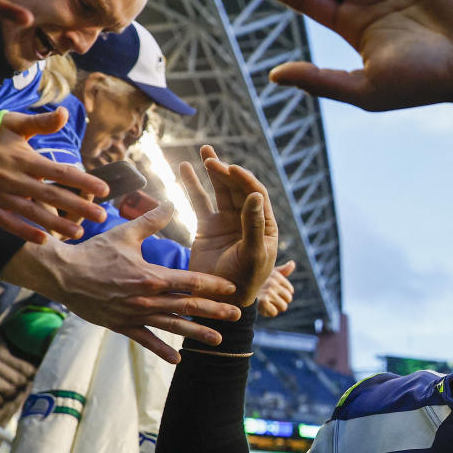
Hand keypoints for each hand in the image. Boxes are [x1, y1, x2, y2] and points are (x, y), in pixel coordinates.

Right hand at [0, 109, 109, 242]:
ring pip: (33, 213)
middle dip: (79, 207)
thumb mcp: (12, 123)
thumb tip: (65, 113)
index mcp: (23, 159)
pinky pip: (8, 223)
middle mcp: (13, 179)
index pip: (60, 172)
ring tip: (79, 233)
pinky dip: (24, 232)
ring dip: (57, 225)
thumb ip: (40, 123)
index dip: (84, 181)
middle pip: (52, 196)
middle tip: (102, 216)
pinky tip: (43, 240)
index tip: (105, 189)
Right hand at [0, 203, 240, 362]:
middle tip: (238, 314)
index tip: (232, 288)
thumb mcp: (125, 233)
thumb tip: (171, 202)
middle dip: (215, 311)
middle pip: (188, 306)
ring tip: (219, 340)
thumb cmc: (94, 252)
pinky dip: (161, 350)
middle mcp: (146, 299)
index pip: (190, 282)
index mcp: (151, 276)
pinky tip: (178, 360)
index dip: (213, 285)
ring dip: (197, 333)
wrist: (62, 275)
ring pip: (172, 326)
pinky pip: (145, 340)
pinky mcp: (122, 325)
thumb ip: (152, 220)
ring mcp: (135, 315)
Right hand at [182, 145, 277, 306]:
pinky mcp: (208, 227)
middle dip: (226, 172)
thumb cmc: (245, 281)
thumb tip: (254, 195)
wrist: (221, 300)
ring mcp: (227, 222)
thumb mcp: (253, 254)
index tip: (232, 169)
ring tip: (205, 151)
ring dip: (213, 171)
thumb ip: (253, 225)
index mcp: (265, 226)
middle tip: (211, 160)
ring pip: (220, 191)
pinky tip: (186, 167)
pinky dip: (193, 185)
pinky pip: (200, 202)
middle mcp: (247, 220)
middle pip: (237, 189)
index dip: (245, 180)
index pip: (256, 195)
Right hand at [256, 260, 295, 317]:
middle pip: (289, 299)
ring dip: (275, 308)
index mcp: (276, 276)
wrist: (236, 290)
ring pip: (284, 306)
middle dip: (280, 301)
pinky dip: (268, 313)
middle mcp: (273, 282)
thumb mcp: (267, 273)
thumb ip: (281, 271)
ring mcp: (268, 292)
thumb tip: (292, 264)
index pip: (290, 291)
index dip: (282, 294)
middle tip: (268, 300)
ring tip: (265, 303)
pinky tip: (261, 308)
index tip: (272, 293)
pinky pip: (274, 312)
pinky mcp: (263, 302)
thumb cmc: (253, 282)